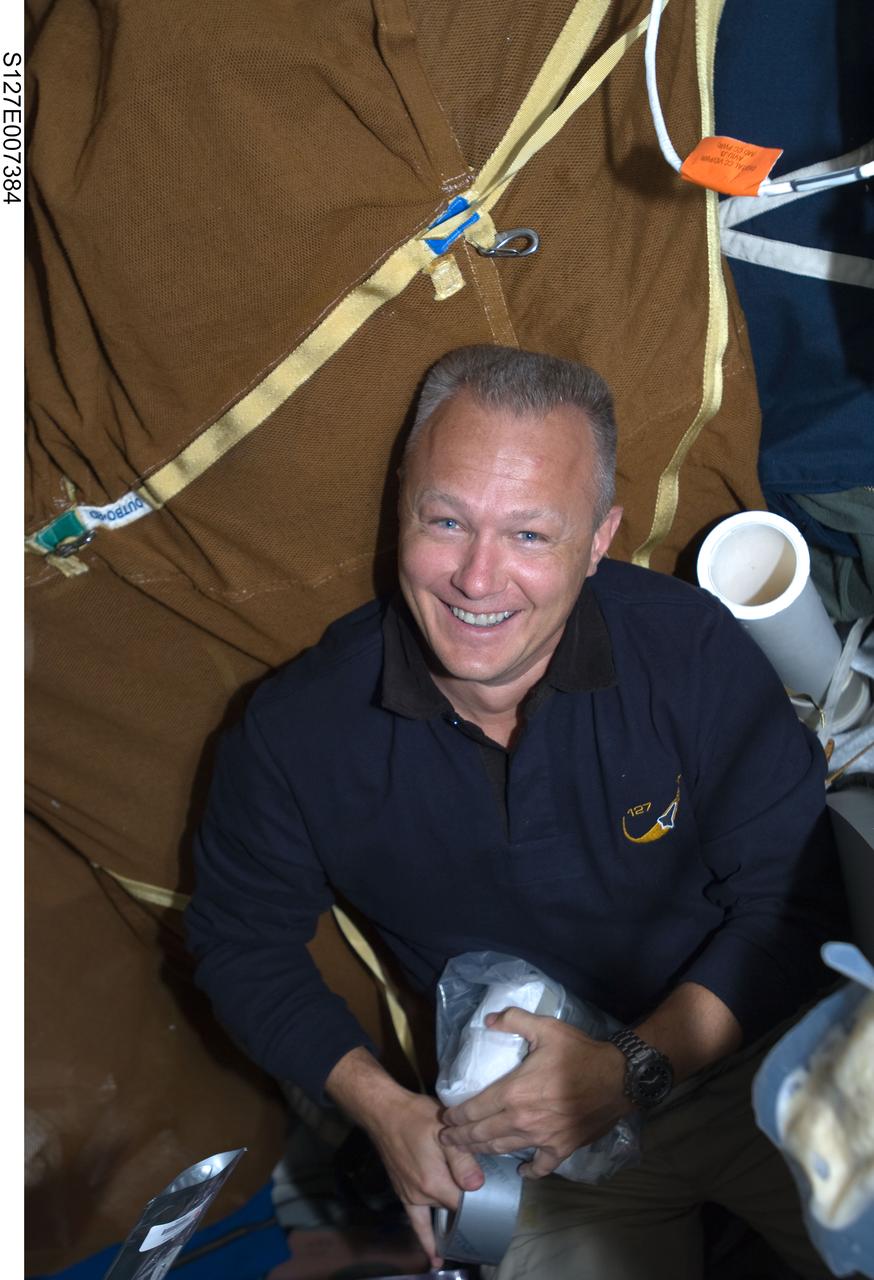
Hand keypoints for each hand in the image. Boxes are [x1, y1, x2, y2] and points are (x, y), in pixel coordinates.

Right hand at [365, 1090, 484, 1266]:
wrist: (384, 1112)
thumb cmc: (416, 1117)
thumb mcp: (444, 1131)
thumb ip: (462, 1159)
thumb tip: (478, 1186)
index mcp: (434, 1183)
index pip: (466, 1204)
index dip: (482, 1202)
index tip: (497, 1199)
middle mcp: (422, 1196)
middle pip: (454, 1207)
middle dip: (470, 1205)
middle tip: (489, 1201)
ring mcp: (411, 1197)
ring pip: (440, 1211)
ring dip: (453, 1216)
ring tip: (472, 1226)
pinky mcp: (403, 1193)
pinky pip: (417, 1223)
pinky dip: (427, 1240)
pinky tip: (435, 1258)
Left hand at [439, 1007, 631, 1177]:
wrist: (617, 1078)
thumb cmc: (579, 1053)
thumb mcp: (546, 1028)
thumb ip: (514, 1020)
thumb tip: (488, 1020)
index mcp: (513, 1091)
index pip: (474, 1109)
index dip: (456, 1116)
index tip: (444, 1118)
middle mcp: (522, 1119)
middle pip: (482, 1134)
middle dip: (460, 1138)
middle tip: (446, 1140)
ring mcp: (541, 1138)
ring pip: (503, 1149)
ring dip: (482, 1152)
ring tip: (468, 1152)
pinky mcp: (561, 1148)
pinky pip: (540, 1166)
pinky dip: (529, 1171)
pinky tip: (521, 1170)